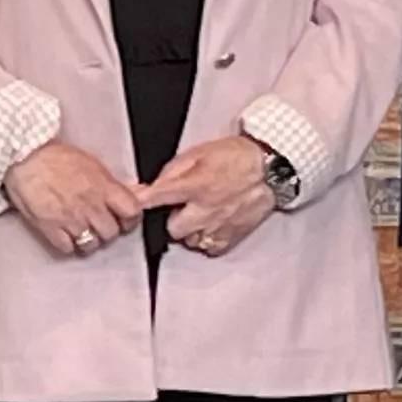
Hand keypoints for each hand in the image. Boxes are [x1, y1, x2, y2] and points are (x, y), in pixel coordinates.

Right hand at [4, 138, 144, 260]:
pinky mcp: (50, 227)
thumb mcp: (91, 164)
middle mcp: (90, 205)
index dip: (130, 218)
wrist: (22, 157)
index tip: (125, 219)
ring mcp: (70, 219)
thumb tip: (136, 193)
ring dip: (89, 241)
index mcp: (103, 187)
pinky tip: (65, 235)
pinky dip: (68, 245)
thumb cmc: (54, 157)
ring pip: (91, 244)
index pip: (132, 212)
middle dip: (107, 231)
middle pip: (111, 232)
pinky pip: (68, 248)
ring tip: (82, 232)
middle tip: (99, 225)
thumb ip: (111, 184)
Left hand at [144, 135, 281, 260]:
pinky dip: (206, 239)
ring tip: (200, 215)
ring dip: (190, 230)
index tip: (130, 205)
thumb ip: (171, 171)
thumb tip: (149, 187)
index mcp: (195, 185)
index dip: (140, 201)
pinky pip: (209, 248)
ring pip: (190, 241)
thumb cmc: (234, 157)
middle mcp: (206, 209)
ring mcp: (220, 226)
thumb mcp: (198, 153)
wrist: (271, 169)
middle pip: (172, 229)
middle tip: (182, 207)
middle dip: (172, 219)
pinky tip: (211, 224)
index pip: (158, 197)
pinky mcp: (233, 237)